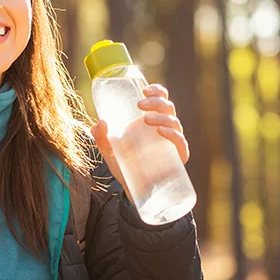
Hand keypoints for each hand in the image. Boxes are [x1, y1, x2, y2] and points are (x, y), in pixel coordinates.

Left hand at [90, 84, 189, 201]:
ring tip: (146, 120)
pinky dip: (172, 134)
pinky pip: (180, 141)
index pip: (160, 99)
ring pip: (174, 121)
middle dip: (156, 102)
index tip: (144, 89)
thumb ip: (101, 137)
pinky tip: (161, 132)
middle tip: (140, 105)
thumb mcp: (109, 150)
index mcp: (151, 121)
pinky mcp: (178, 156)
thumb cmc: (125, 165)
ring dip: (161, 117)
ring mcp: (172, 142)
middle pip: (168, 107)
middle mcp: (165, 128)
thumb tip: (99, 123)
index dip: (157, 91)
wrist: (133, 190)